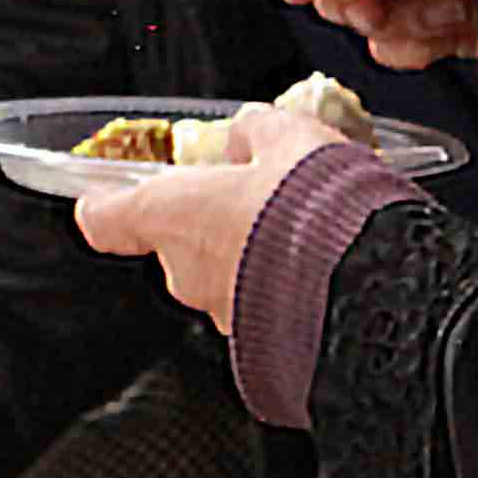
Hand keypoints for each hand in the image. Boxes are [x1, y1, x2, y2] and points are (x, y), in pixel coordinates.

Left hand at [74, 101, 348, 327]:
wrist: (373, 286)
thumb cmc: (317, 208)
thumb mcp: (289, 138)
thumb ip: (256, 133)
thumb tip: (248, 135)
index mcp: (171, 215)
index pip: (105, 219)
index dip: (109, 205)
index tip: (111, 196)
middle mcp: (185, 272)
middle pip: (178, 246)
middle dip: (215, 226)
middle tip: (260, 204)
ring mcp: (224, 315)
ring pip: (226, 280)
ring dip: (255, 261)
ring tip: (306, 237)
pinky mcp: (265, 345)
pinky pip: (266, 312)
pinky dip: (286, 294)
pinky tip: (326, 272)